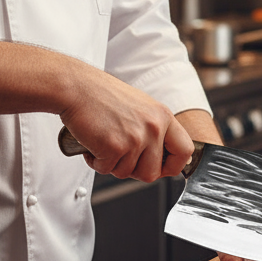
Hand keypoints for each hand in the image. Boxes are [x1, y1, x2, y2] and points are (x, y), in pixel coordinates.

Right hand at [60, 64, 193, 182]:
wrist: (76, 87)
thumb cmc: (102, 96)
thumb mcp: (141, 107)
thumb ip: (154, 129)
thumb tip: (161, 156)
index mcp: (163, 116)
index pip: (185, 151)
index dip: (172, 165)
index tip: (161, 167)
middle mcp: (154, 127)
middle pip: (153, 172)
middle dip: (133, 170)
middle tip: (120, 156)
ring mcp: (136, 138)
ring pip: (127, 173)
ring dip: (112, 164)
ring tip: (104, 142)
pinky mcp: (115, 146)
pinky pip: (107, 169)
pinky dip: (96, 161)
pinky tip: (93, 142)